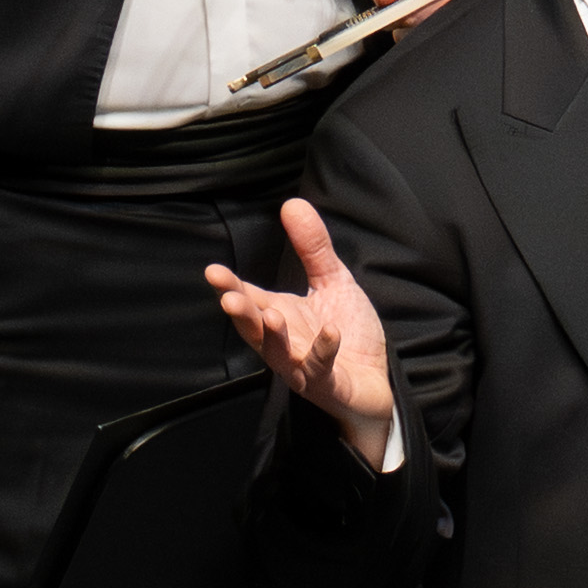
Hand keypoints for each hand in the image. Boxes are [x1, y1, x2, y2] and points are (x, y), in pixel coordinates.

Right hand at [201, 192, 392, 443]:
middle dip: (241, 314)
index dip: (231, 287)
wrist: (374, 381)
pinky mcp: (327, 384)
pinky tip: (330, 332)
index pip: (249, 299)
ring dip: (274, 337)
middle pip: (255, 330)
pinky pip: (321, 369)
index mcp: (280, 316)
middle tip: (228, 298)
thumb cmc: (349, 333)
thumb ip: (313, 247)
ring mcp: (303, 367)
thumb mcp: (333, 281)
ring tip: (272, 315)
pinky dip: (323, 351)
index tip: (212, 271)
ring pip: (280, 356)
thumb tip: (292, 203)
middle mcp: (284, 344)